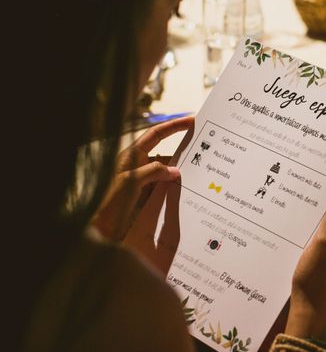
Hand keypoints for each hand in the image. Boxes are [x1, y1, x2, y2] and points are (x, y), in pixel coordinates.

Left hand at [93, 116, 193, 240]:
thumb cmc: (107, 202)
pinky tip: (187, 197)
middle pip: (165, 157)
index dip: (174, 126)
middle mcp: (138, 167)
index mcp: (132, 156)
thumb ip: (153, 171)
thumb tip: (175, 170)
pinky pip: (164, 192)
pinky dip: (174, 193)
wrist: (96, 230)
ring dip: (180, 179)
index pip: (156, 134)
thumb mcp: (131, 181)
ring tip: (199, 181)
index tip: (192, 120)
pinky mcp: (144, 200)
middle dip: (183, 157)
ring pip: (166, 177)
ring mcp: (142, 184)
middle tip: (204, 156)